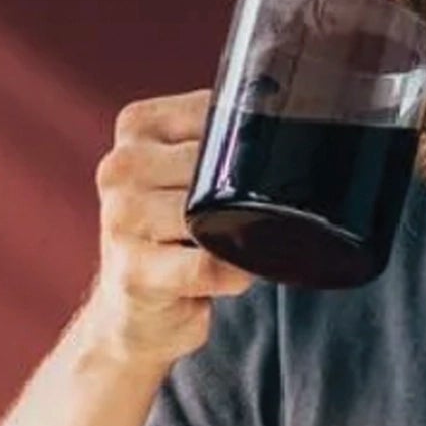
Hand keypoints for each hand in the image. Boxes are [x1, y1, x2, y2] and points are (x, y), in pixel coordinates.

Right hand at [82, 90, 256, 365]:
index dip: (258, 139)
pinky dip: (234, 272)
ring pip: (208, 213)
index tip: (282, 156)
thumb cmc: (175, 234)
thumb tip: (305, 114)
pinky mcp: (133, 271)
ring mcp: (120, 219)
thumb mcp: (189, 176)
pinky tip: (238, 274)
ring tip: (245, 243)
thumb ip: (225, 142)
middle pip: (212, 166)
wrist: (134, 311)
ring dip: (243, 232)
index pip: (216, 114)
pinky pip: (205, 265)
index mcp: (137, 127)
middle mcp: (120, 167)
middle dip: (250, 192)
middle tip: (269, 212)